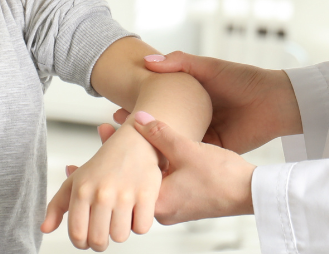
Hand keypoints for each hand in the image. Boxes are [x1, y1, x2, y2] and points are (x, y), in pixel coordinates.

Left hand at [41, 122, 161, 250]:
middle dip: (101, 243)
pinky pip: (141, 227)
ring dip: (121, 231)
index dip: (82, 244)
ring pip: (120, 236)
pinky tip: (136, 211)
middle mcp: (101, 193)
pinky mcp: (146, 194)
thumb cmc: (104, 164)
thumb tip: (45, 228)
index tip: (87, 241)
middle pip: (99, 240)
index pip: (77, 234)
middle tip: (104, 233)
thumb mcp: (75, 182)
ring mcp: (124, 194)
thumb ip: (57, 206)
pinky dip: (140, 224)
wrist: (134, 141)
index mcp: (81, 191)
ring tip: (121, 217)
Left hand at [70, 114, 253, 224]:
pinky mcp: (185, 202)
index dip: (97, 172)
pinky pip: (158, 185)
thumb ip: (161, 133)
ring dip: (132, 163)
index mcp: (156, 202)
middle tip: (99, 137)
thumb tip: (136, 118)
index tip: (74, 167)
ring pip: (142, 185)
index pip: (117, 190)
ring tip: (121, 137)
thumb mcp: (189, 149)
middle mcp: (161, 210)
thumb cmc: (225, 177)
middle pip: (126, 187)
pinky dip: (149, 169)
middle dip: (112, 163)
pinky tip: (151, 151)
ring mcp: (173, 207)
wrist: (253, 192)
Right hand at [113, 52, 300, 153]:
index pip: (158, 105)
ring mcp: (203, 135)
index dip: (137, 108)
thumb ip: (179, 63)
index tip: (115, 110)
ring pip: (171, 141)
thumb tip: (148, 61)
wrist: (273, 101)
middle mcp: (194, 118)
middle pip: (161, 125)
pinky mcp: (213, 149)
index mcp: (191, 99)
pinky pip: (189, 154)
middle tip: (115, 132)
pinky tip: (152, 159)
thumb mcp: (207, 67)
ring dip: (150, 145)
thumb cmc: (243, 80)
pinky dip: (171, 156)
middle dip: (138, 130)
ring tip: (127, 147)